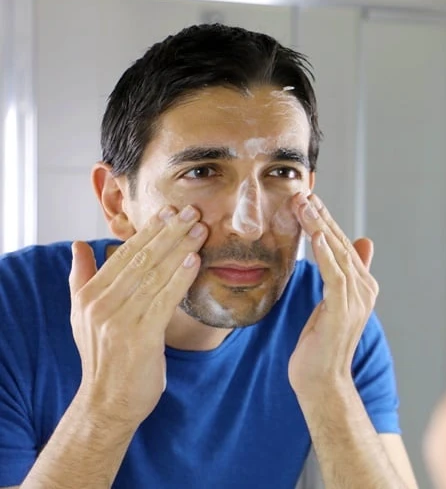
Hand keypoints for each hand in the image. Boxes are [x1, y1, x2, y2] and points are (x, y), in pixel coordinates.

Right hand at [69, 205, 206, 427]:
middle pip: (142, 260)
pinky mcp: (142, 337)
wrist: (108, 402)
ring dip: (180, 249)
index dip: (149, 231)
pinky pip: (165, 300)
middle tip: (192, 212)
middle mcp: (102, 306)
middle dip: (170, 233)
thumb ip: (81, 279)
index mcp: (89, 296)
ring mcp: (121, 321)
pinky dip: (181, 278)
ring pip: (155, 275)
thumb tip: (77, 245)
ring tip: (200, 230)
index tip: (169, 212)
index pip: (123, 255)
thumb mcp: (82, 317)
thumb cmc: (104, 357)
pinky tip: (195, 260)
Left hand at [288, 193, 378, 400]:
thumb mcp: (329, 305)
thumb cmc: (320, 345)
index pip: (342, 245)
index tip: (309, 198)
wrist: (321, 381)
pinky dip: (327, 254)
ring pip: (337, 254)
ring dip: (320, 227)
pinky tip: (318, 235)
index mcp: (361, 286)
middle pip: (341, 244)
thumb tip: (359, 244)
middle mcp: (364, 289)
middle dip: (321, 216)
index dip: (326, 220)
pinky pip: (334, 275)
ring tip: (304, 204)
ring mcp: (356, 300)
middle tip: (304, 192)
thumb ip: (341, 276)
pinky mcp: (343, 310)